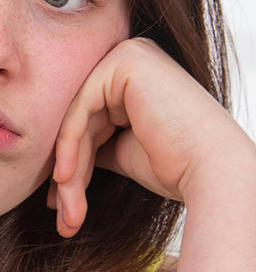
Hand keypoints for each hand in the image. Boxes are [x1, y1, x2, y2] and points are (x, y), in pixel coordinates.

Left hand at [48, 37, 244, 236]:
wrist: (212, 172)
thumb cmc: (176, 166)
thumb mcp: (121, 150)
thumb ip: (92, 142)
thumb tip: (59, 156)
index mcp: (135, 76)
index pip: (90, 120)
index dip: (73, 163)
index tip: (60, 204)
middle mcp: (132, 57)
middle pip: (82, 120)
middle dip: (70, 173)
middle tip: (64, 217)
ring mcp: (129, 55)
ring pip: (78, 119)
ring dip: (69, 170)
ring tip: (68, 212)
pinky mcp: (124, 62)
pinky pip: (81, 108)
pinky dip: (69, 146)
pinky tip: (65, 178)